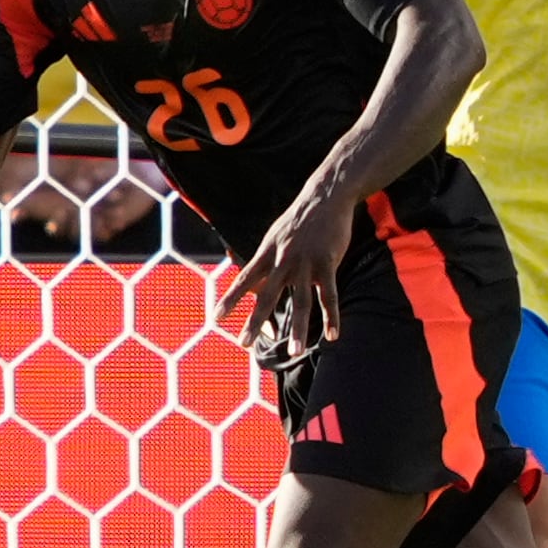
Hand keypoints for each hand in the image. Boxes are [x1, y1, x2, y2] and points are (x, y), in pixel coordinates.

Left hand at [216, 193, 348, 365]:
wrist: (325, 196)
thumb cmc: (300, 219)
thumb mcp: (276, 235)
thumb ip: (267, 259)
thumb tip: (256, 280)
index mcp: (268, 252)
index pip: (244, 279)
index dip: (230, 299)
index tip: (215, 317)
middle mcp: (283, 260)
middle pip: (267, 296)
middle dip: (254, 321)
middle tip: (244, 344)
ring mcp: (305, 262)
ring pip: (301, 302)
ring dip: (298, 329)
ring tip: (295, 352)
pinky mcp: (327, 262)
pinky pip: (329, 295)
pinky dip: (331, 317)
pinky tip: (332, 336)